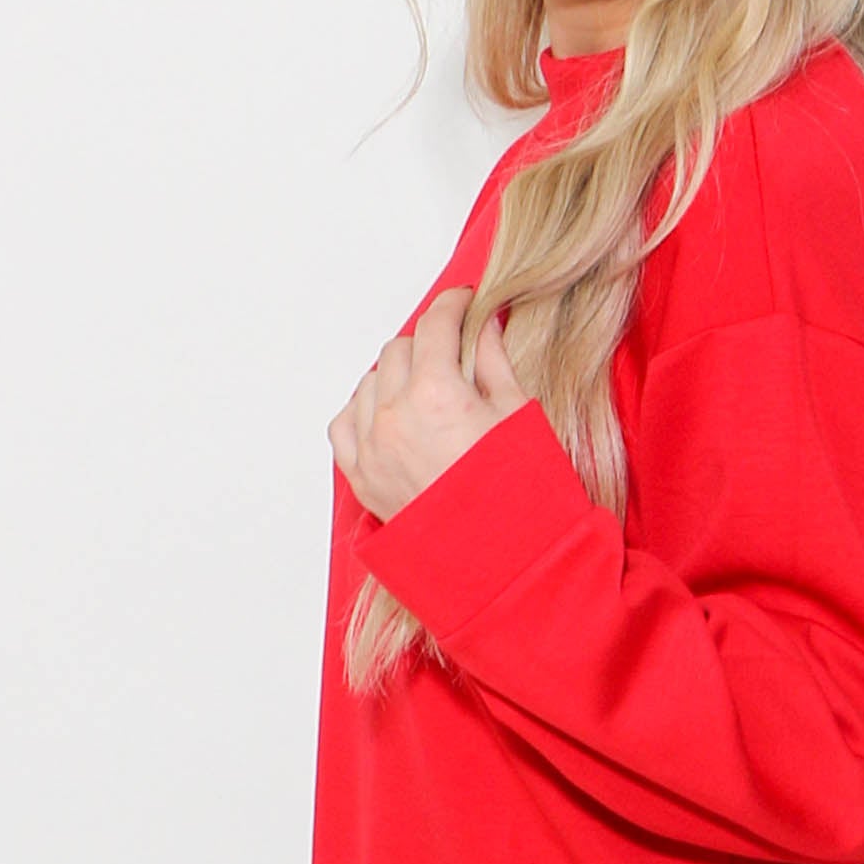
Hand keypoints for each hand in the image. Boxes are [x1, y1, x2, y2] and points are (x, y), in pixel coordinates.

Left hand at [328, 285, 530, 522]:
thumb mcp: (519, 415)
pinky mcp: (362, 478)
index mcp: (437, 393)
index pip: (435, 324)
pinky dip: (363, 411)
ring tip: (426, 387)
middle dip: (427, 342)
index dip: (453, 305)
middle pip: (398, 349)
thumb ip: (494, 360)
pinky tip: (388, 414)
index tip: (463, 302)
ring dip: (395, 375)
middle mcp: (394, 416)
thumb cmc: (520, 497)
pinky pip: (344, 424)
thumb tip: (484, 325)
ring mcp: (371, 449)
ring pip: (369, 382)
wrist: (505, 561)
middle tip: (454, 350)